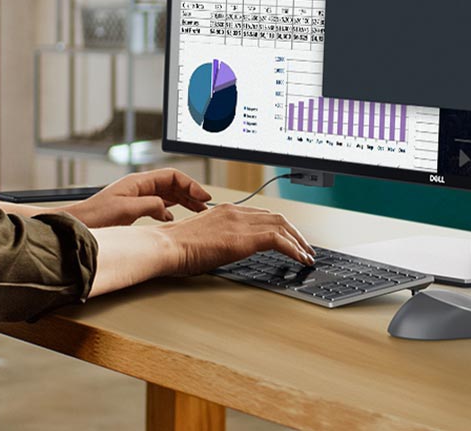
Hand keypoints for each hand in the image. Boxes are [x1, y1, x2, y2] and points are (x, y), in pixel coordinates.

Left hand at [63, 168, 212, 227]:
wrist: (78, 225)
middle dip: (190, 193)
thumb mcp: (126, 210)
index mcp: (138, 181)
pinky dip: (170, 211)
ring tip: (197, 211)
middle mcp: (139, 186)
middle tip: (205, 205)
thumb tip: (168, 208)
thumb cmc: (96, 216)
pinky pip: (158, 206)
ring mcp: (136, 197)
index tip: (202, 196)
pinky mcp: (133, 208)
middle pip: (172, 185)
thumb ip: (150, 206)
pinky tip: (173, 220)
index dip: (190, 184)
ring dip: (183, 202)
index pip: (172, 176)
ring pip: (167, 195)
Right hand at [147, 203, 314, 274]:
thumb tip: (225, 250)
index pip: (261, 214)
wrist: (164, 246)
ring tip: (306, 255)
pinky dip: (293, 250)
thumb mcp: (201, 238)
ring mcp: (239, 223)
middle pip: (276, 217)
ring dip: (299, 242)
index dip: (279, 227)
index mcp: (224, 210)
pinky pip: (279, 240)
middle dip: (295, 233)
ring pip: (282, 226)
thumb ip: (217, 239)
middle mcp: (235, 212)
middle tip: (304, 248)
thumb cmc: (174, 247)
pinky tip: (299, 259)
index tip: (287, 239)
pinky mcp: (243, 238)